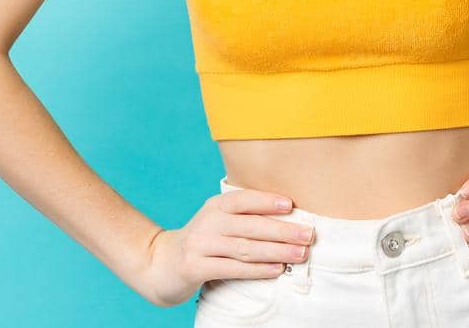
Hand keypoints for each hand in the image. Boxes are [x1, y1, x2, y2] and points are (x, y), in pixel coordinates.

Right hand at [136, 188, 315, 307]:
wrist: (161, 264)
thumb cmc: (202, 241)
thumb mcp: (217, 221)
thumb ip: (244, 217)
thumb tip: (287, 217)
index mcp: (216, 206)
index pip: (244, 199)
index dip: (267, 201)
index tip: (292, 205)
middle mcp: (208, 221)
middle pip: (251, 225)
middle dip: (283, 230)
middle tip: (308, 235)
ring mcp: (200, 245)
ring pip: (246, 248)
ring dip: (276, 251)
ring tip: (299, 254)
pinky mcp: (195, 267)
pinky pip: (233, 268)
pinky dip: (257, 270)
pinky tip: (276, 269)